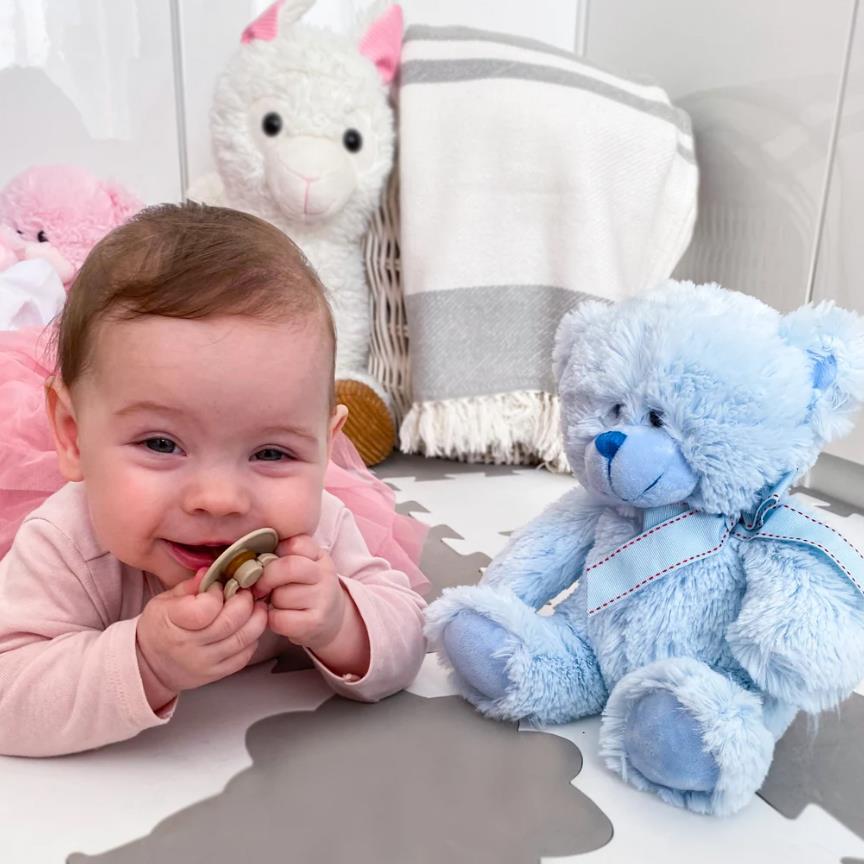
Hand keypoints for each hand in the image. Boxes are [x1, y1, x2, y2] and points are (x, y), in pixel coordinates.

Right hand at [136, 570, 268, 710]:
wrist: (150, 666)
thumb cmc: (159, 628)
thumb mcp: (164, 601)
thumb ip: (190, 586)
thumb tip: (211, 571)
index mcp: (172, 622)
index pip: (206, 608)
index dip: (219, 593)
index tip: (219, 587)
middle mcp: (189, 646)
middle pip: (231, 622)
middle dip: (246, 602)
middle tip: (246, 593)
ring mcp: (205, 662)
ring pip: (243, 639)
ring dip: (257, 619)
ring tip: (256, 607)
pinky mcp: (216, 674)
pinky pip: (244, 656)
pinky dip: (252, 639)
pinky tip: (249, 627)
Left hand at [253, 535, 369, 676]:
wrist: (331, 619)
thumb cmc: (305, 588)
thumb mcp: (303, 565)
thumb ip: (283, 555)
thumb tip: (249, 557)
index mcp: (319, 556)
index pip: (295, 543)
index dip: (274, 552)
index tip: (267, 563)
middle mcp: (325, 575)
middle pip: (288, 567)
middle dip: (267, 578)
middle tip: (261, 587)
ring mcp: (323, 599)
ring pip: (281, 596)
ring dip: (271, 602)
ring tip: (279, 604)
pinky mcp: (316, 623)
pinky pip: (280, 619)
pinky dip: (273, 620)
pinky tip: (281, 618)